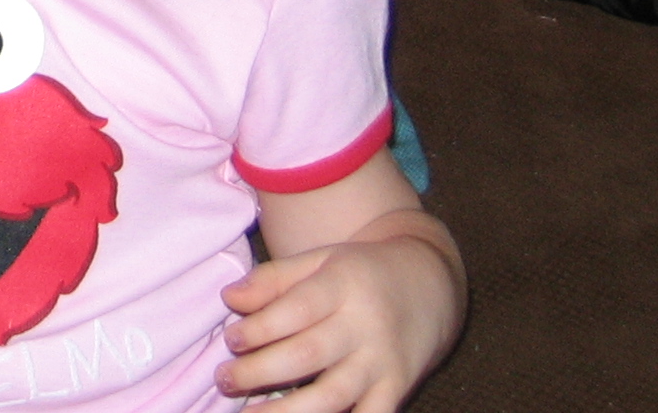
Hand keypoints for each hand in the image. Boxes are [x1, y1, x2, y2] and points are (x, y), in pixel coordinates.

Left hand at [217, 221, 464, 410]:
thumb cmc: (361, 271)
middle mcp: (366, 326)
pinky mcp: (398, 390)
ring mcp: (384, 363)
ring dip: (288, 411)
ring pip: (333, 396)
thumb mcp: (320, 259)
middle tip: (224, 379)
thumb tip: (229, 298)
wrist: (432, 284)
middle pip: (308, 355)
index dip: (260, 328)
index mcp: (343, 285)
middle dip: (260, 371)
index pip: (296, 310)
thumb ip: (274, 278)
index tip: (230, 340)